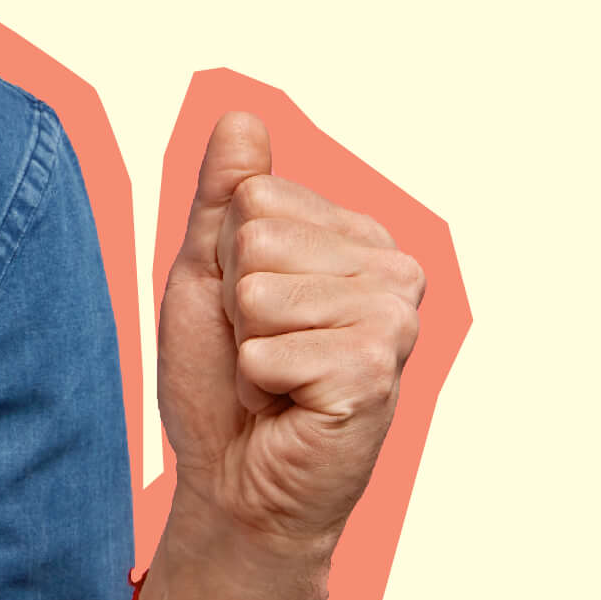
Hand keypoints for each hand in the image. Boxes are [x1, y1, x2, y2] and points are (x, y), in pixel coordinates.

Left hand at [153, 111, 425, 563]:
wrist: (238, 481)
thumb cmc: (225, 380)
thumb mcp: (209, 272)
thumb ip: (225, 195)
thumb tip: (242, 118)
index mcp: (356, 234)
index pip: (255, 193)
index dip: (226, 258)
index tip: (251, 310)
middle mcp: (390, 268)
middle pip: (257, 235)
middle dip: (236, 301)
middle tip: (264, 349)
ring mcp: (392, 319)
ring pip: (261, 289)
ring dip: (250, 345)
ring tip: (278, 379)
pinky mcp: (375, 371)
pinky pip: (269, 347)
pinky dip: (260, 382)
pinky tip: (290, 406)